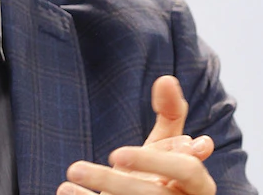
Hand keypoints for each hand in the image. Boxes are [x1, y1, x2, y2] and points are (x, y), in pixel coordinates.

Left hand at [56, 76, 216, 193]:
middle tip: (96, 160)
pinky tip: (65, 189)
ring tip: (72, 171)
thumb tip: (166, 79)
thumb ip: (171, 114)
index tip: (118, 154)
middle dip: (118, 181)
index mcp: (197, 185)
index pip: (187, 171)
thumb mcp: (166, 147)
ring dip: (101, 185)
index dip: (156, 162)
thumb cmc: (158, 176)